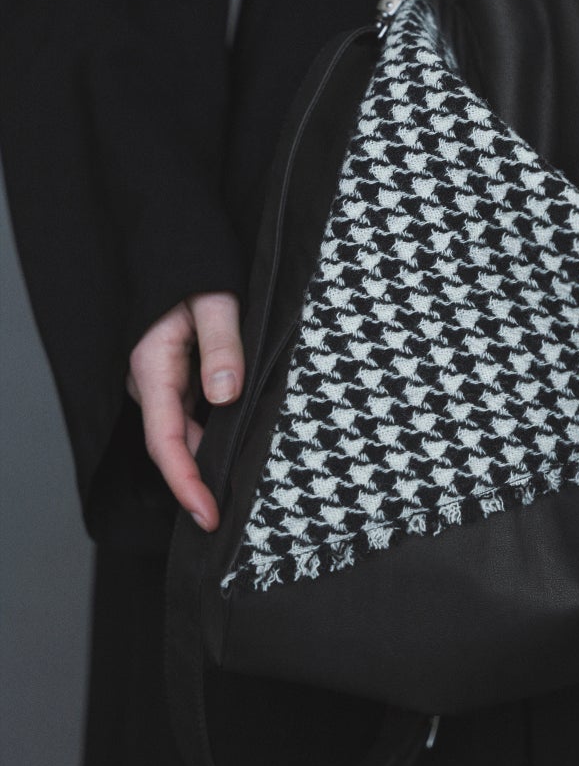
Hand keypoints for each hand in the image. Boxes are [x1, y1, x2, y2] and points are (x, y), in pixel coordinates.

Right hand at [126, 291, 243, 531]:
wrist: (179, 248)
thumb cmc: (196, 270)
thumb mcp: (216, 302)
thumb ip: (221, 346)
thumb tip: (226, 395)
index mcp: (153, 367)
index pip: (165, 442)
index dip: (186, 483)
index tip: (207, 516)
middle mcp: (151, 380)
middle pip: (174, 445)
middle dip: (200, 483)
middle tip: (232, 516)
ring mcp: (162, 380)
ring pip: (184, 432)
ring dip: (208, 460)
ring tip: (240, 489)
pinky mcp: (177, 376)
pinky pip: (191, 416)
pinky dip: (212, 436)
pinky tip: (237, 446)